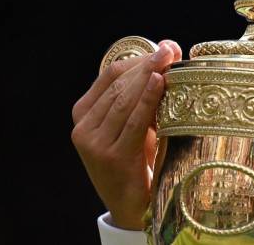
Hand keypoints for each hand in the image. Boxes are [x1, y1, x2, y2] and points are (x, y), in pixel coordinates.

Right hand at [71, 40, 181, 229]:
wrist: (133, 204)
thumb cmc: (138, 159)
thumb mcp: (136, 123)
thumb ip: (145, 92)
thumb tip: (169, 48)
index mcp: (83, 114)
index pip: (110, 75)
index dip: (138, 59)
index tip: (163, 48)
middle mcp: (83, 127)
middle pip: (118, 85)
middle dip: (147, 65)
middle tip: (171, 50)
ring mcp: (94, 143)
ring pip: (125, 100)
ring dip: (150, 77)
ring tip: (170, 60)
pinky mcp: (111, 156)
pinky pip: (134, 121)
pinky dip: (148, 100)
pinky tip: (161, 83)